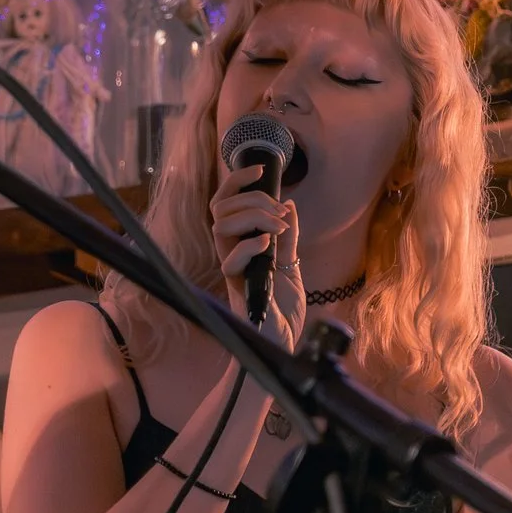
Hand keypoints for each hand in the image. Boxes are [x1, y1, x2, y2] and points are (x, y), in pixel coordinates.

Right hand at [211, 165, 303, 336]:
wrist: (285, 342)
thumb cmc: (282, 310)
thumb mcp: (291, 265)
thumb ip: (288, 237)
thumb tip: (289, 205)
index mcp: (240, 245)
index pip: (226, 204)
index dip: (238, 181)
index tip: (262, 170)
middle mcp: (230, 255)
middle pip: (220, 209)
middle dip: (252, 198)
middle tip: (280, 212)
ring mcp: (232, 271)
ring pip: (220, 228)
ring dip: (253, 218)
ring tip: (278, 228)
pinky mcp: (237, 289)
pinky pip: (231, 262)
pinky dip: (250, 246)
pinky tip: (269, 246)